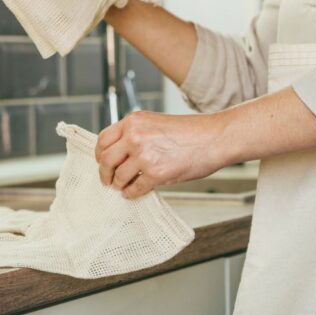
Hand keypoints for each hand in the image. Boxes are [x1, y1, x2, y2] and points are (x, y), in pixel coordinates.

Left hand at [95, 111, 232, 198]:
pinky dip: (133, 193)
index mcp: (134, 121)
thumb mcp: (157, 123)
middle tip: (107, 180)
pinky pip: (135, 188)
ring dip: (119, 185)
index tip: (102, 162)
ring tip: (124, 187)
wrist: (215, 138)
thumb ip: (137, 134)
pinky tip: (135, 192)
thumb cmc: (193, 132)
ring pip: (118, 176)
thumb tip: (122, 154)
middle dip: (105, 173)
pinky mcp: (156, 173)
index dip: (100, 155)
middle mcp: (135, 136)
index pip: (103, 139)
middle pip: (106, 159)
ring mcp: (144, 155)